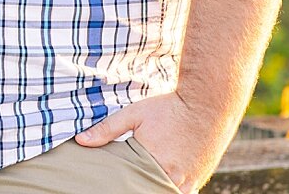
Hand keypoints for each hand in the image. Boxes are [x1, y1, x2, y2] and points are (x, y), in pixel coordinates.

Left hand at [74, 92, 226, 193]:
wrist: (207, 104)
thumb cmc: (169, 107)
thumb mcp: (134, 113)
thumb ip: (107, 129)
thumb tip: (80, 140)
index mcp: (153, 160)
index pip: (130, 183)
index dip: (122, 183)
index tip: (112, 181)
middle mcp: (172, 174)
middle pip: (147, 189)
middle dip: (137, 186)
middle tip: (127, 180)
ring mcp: (188, 180)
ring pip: (165, 192)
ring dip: (154, 187)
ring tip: (143, 180)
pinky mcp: (199, 179)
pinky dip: (171, 189)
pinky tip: (160, 183)